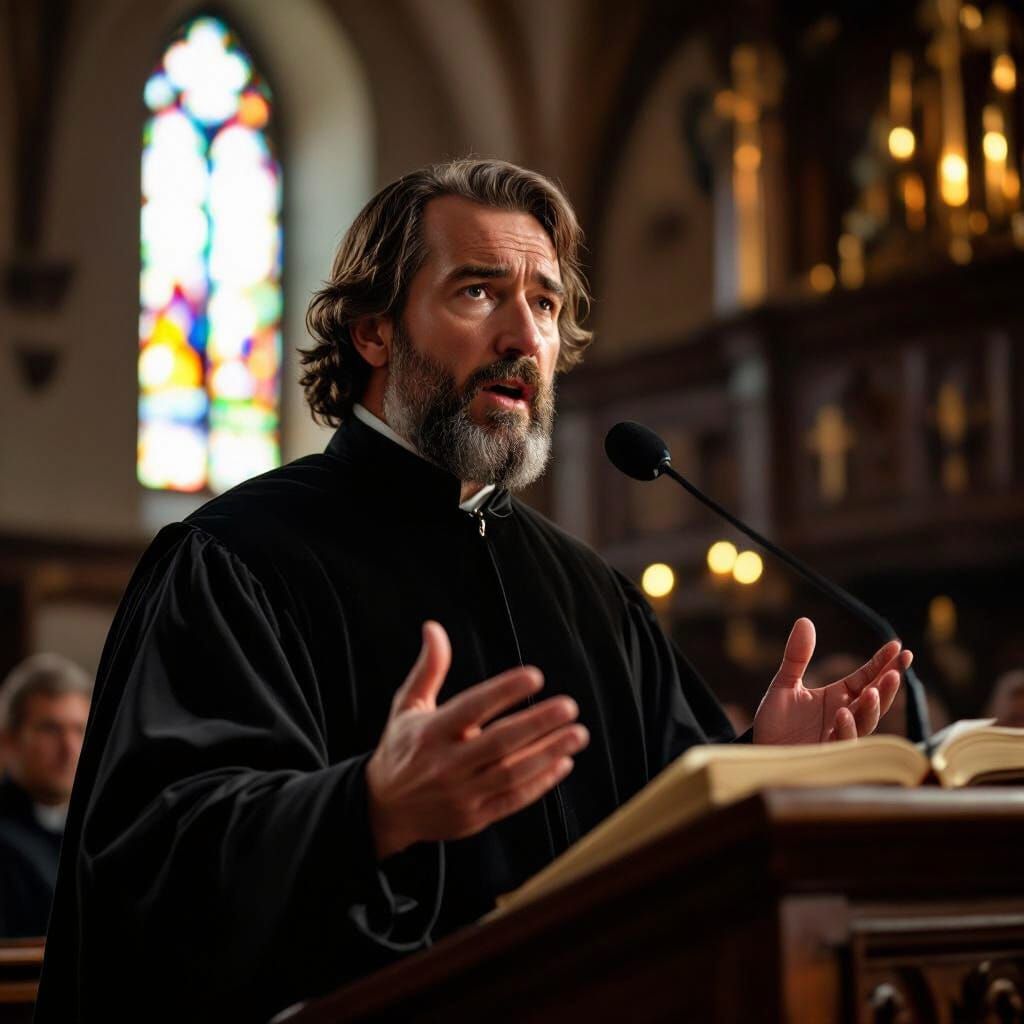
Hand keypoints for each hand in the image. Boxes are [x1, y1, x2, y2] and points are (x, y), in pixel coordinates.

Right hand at [365, 621, 588, 858]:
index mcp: (430, 732)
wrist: (383, 810)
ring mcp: (461, 795)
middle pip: (499, 742)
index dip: (504, 691)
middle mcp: (446, 764)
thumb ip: (428, 669)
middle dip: (538, 724)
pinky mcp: (473, 818)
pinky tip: (563, 763)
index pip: (472, 707)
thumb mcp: (407, 707)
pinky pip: (514, 800)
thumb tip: (433, 627)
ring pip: (512, 774)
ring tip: (577, 734)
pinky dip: (541, 783)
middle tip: (570, 706)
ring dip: (549, 753)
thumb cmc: (401, 749)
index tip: (535, 676)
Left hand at [752, 618, 909, 744]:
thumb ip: (797, 656)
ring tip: (872, 690)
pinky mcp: (827, 755)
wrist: (759, 752)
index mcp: (839, 696)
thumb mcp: (784, 685)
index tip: (898, 646)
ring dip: (871, 707)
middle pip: (874, 700)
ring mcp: (839, 736)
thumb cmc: (776, 722)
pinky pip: (842, 742)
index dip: (882, 663)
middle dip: (887, 686)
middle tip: (897, 670)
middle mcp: (845, 716)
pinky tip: (843, 713)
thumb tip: (805, 621)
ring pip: (865, 722)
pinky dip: (846, 728)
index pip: (866, 677)